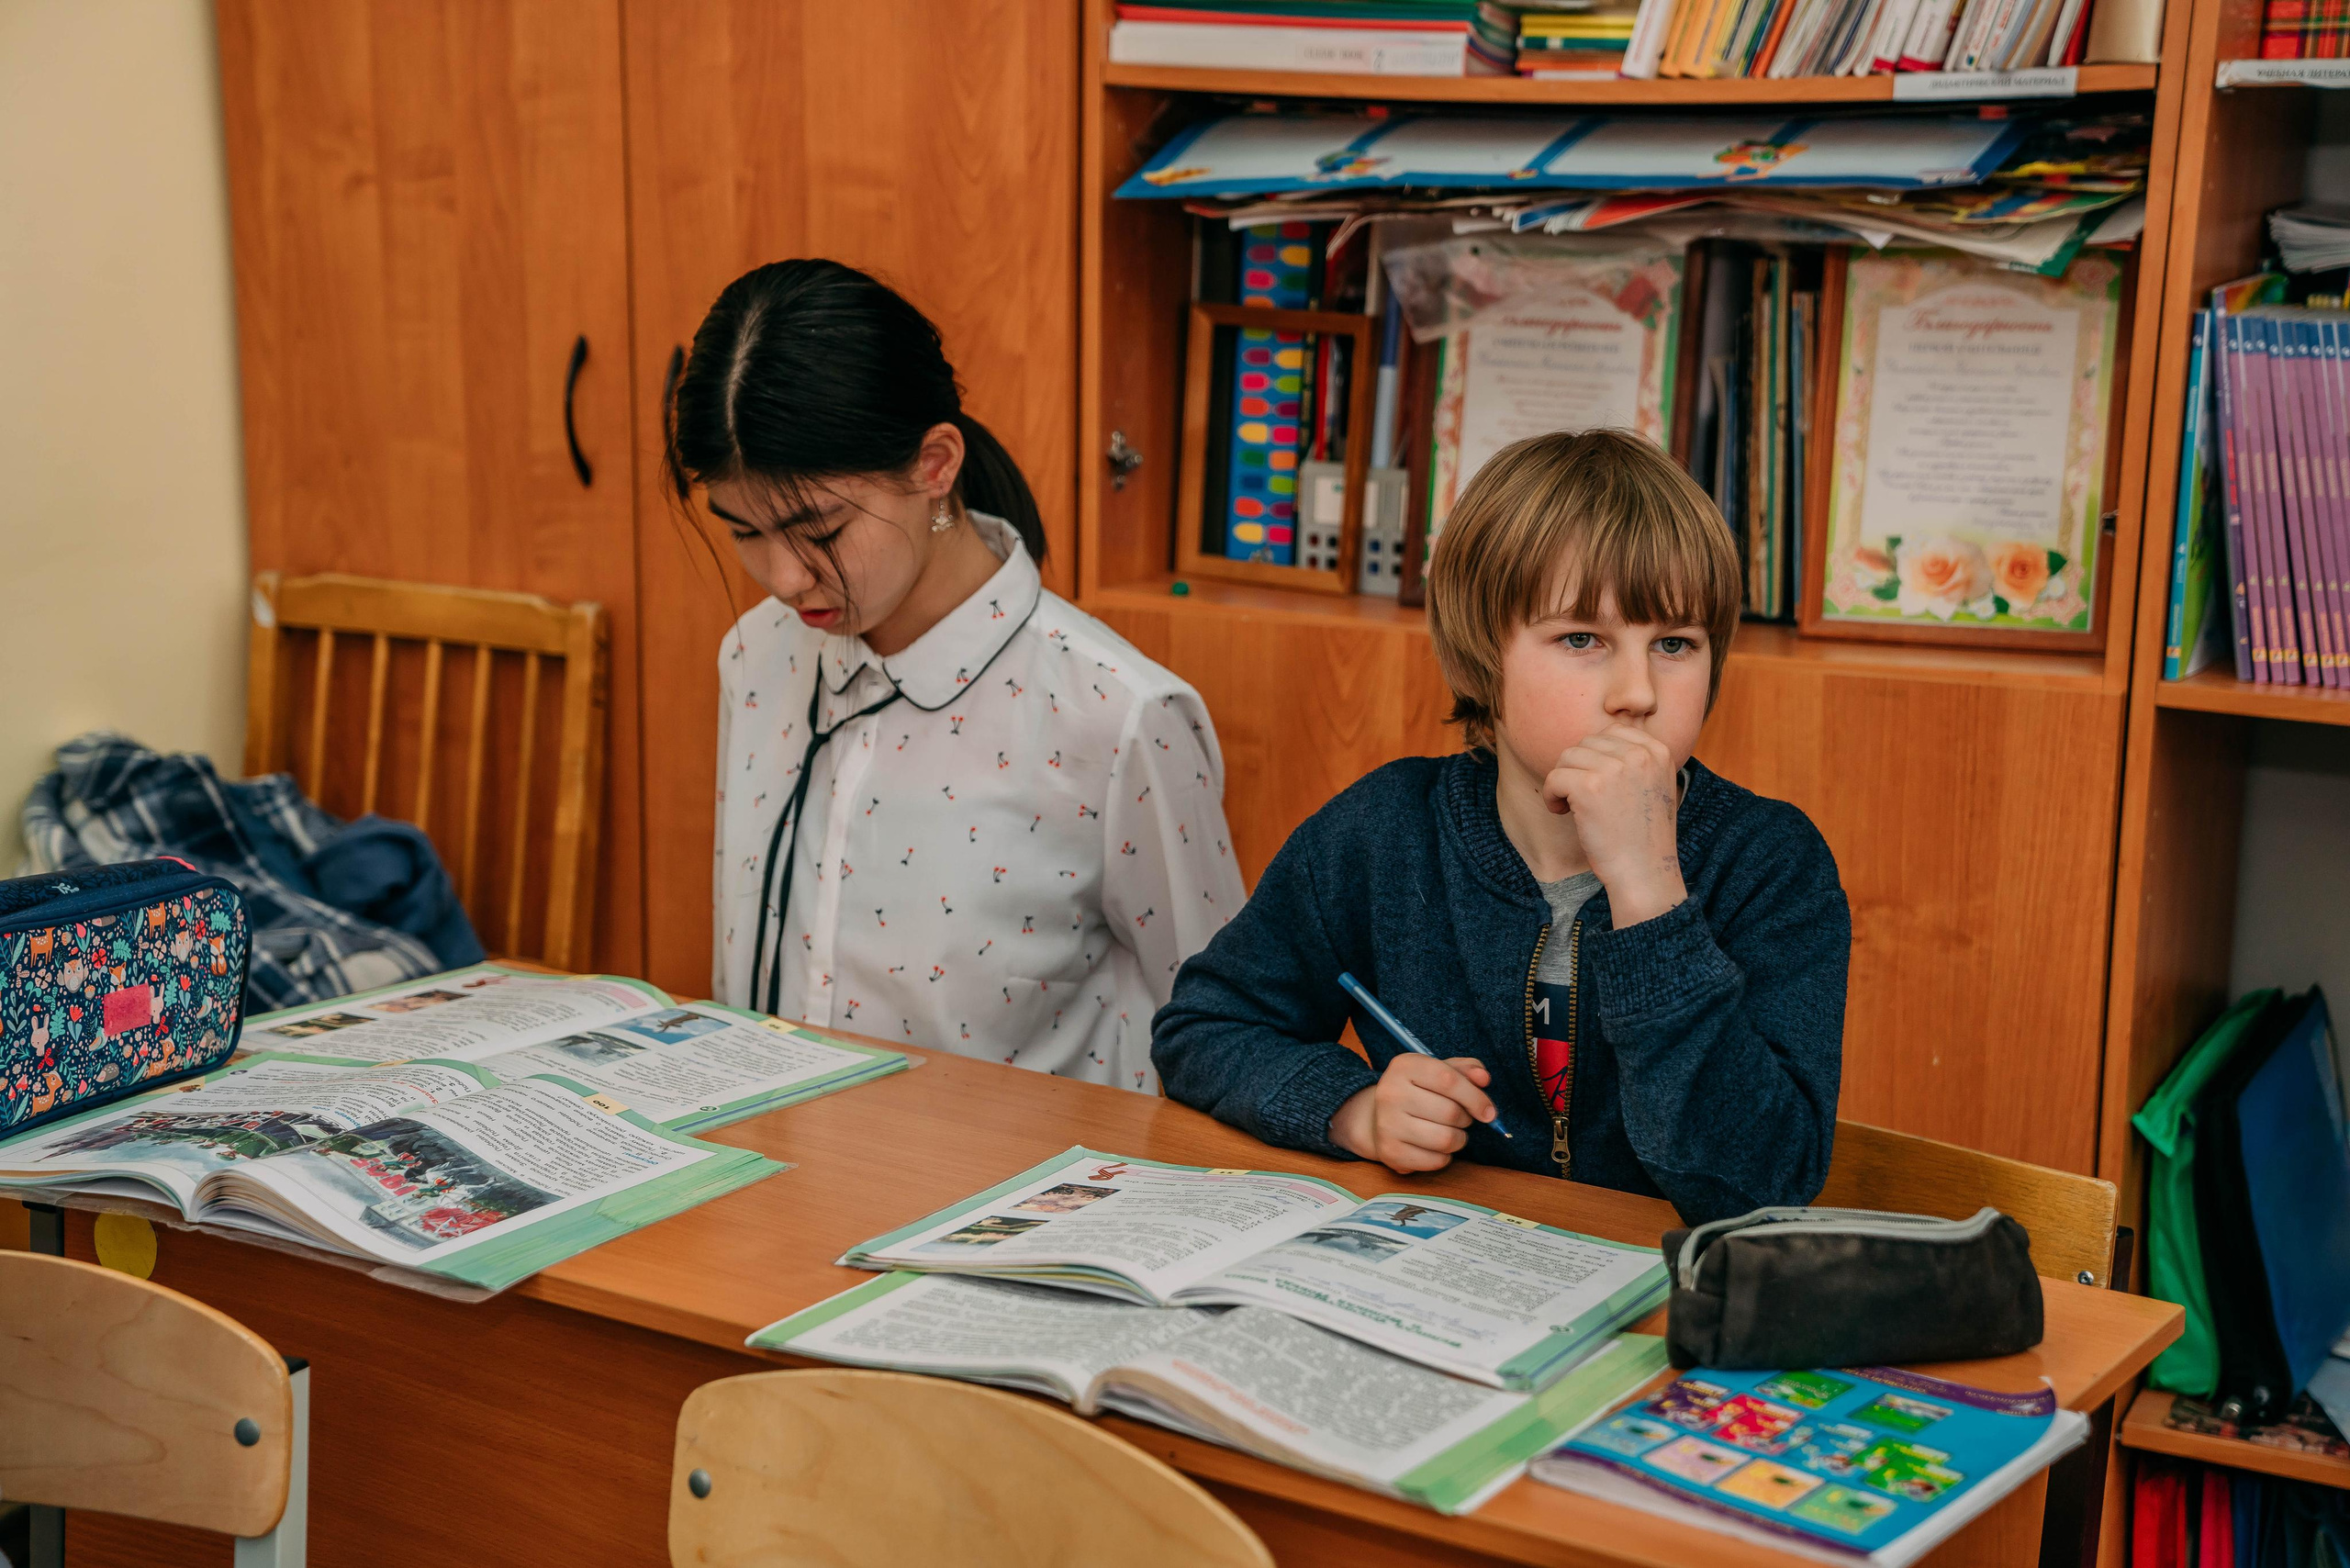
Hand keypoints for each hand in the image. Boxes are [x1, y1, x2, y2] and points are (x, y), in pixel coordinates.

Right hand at [1329, 1054, 1498, 1173]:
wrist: (1378, 1118)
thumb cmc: (1419, 1091)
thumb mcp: (1439, 1071)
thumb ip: (1466, 1070)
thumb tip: (1484, 1078)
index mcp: (1404, 1066)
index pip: (1449, 1080)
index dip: (1476, 1097)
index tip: (1489, 1111)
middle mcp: (1390, 1092)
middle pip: (1450, 1112)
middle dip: (1465, 1119)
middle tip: (1461, 1118)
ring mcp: (1387, 1124)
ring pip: (1445, 1139)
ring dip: (1458, 1139)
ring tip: (1451, 1132)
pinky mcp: (1390, 1152)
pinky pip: (1436, 1161)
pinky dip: (1445, 1157)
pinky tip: (1436, 1147)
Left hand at [1543, 721, 1686, 925]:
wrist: (1645, 872)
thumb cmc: (1643, 835)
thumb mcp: (1654, 785)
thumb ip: (1634, 759)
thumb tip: (1595, 741)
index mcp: (1658, 750)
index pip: (1612, 732)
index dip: (1596, 757)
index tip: (1597, 785)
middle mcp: (1640, 754)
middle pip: (1586, 743)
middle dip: (1577, 769)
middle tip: (1581, 799)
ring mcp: (1615, 768)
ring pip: (1567, 757)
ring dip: (1562, 782)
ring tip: (1571, 807)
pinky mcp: (1590, 787)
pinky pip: (1554, 777)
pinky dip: (1550, 796)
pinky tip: (1561, 813)